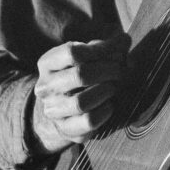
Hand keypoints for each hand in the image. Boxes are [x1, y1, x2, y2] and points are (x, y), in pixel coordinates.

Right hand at [32, 33, 129, 153]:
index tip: (115, 52)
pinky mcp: (65, 129)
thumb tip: (124, 41)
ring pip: (82, 102)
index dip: (100, 50)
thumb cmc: (82, 74)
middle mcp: (45, 87)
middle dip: (108, 71)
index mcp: (47, 63)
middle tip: (120, 71)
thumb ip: (109, 46)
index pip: (72, 52)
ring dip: (106, 91)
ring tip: (113, 87)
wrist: (63, 110)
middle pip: (80, 75)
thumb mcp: (90, 55)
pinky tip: (109, 105)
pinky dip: (105, 112)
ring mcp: (53, 110)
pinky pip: (89, 121)